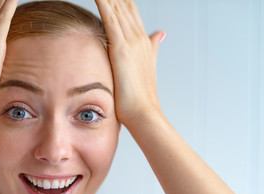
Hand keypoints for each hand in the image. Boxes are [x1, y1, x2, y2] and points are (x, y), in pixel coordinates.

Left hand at [95, 0, 164, 125]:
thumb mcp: (148, 66)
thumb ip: (152, 47)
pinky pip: (110, 18)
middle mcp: (138, 37)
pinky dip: (104, 4)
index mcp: (142, 41)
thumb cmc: (141, 95)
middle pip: (125, 5)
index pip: (130, 11)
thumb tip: (159, 34)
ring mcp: (131, 41)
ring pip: (118, 8)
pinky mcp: (121, 48)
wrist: (144, 112)